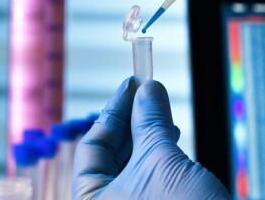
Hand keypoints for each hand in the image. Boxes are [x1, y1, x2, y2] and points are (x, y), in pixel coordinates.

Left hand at [73, 77, 229, 199]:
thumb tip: (148, 90)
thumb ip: (150, 122)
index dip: (113, 112)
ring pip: (133, 167)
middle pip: (111, 156)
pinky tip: (173, 138)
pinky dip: (160, 157)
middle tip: (149, 93)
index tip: (132, 85)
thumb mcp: (161, 160)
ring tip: (164, 114)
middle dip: (132, 122)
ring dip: (149, 136)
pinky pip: (150, 179)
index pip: (92, 147)